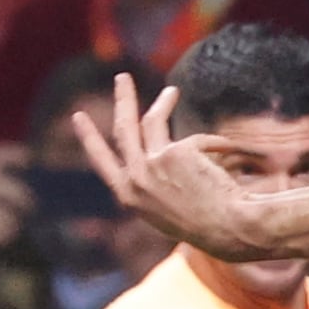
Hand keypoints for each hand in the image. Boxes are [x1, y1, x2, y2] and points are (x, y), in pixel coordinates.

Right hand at [73, 76, 272, 258]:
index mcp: (129, 196)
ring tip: (173, 92)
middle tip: (123, 78)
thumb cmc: (206, 227)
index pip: (102, 160)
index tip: (78, 117)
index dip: (89, 137)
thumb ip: (152, 185)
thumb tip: (149, 158)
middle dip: (123, 99)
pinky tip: (229, 154)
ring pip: (153, 121)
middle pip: (123, 128)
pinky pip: (198, 140)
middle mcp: (135, 178)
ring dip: (163, 103)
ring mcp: (154, 163)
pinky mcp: (177, 152)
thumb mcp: (166, 211)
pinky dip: (215, 146)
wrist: (231, 230)